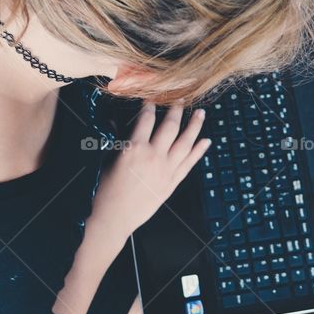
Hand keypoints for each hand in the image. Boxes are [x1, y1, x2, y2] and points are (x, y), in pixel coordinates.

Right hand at [92, 103, 210, 241]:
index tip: (154, 97)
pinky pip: (190, 163)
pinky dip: (199, 151)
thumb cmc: (107, 189)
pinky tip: (206, 141)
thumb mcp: (109, 159)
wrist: (115, 216)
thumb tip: (117, 123)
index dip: (150, 105)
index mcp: (134, 148)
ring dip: (195, 126)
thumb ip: (118, 139)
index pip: (146, 119)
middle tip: (183, 99)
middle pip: (170, 126)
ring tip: (201, 114)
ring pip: (185, 142)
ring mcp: (166, 169)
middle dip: (177, 110)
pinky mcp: (172, 182)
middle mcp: (153, 156)